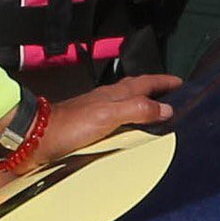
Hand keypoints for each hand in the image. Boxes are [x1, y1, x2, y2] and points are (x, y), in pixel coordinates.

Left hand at [0, 74, 181, 175]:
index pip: (147, 82)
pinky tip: (133, 136)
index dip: (165, 81)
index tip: (182, 82)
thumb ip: (137, 110)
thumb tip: (167, 108)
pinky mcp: (92, 130)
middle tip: (177, 99)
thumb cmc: (71, 125)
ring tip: (160, 118)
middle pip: (139, 92)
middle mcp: (109, 101)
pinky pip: (120, 124)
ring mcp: (100, 115)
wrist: (37, 139)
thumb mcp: (108, 115)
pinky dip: (132, 126)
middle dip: (158, 93)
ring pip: (129, 107)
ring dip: (145, 109)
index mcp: (116, 93)